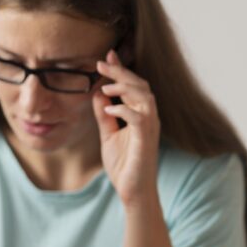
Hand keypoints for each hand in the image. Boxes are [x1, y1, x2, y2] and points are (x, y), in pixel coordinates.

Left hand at [92, 49, 160, 206]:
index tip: (107, 55)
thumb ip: (104, 115)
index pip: (133, 85)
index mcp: (140, 114)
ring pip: (145, 97)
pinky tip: (109, 108)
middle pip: (141, 85)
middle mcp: (148, 118)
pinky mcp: (146, 141)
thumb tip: (97, 94)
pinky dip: (124, 110)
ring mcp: (150, 128)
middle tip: (101, 62)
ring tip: (105, 87)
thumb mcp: (108, 134)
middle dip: (121, 72)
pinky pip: (140, 118)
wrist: (132, 190)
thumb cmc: (124, 163)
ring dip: (125, 88)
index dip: (121, 69)